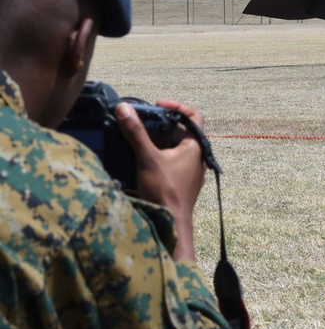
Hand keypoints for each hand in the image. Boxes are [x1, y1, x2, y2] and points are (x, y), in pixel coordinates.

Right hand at [115, 100, 206, 260]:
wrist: (172, 223)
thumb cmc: (165, 190)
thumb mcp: (148, 158)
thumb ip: (136, 133)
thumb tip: (123, 108)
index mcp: (196, 146)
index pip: (193, 116)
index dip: (176, 106)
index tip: (157, 105)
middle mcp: (196, 156)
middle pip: (180, 130)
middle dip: (160, 123)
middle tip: (141, 120)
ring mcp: (189, 169)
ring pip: (173, 146)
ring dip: (156, 138)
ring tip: (136, 135)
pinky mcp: (181, 179)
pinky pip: (170, 159)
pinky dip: (157, 153)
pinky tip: (139, 155)